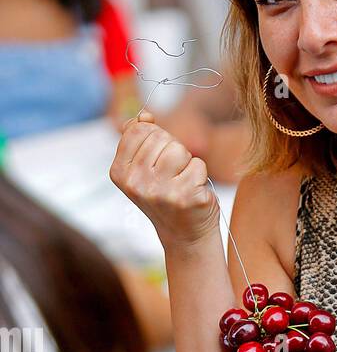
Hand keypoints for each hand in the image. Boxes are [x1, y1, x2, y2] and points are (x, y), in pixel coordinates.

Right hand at [109, 110, 220, 249]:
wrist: (185, 236)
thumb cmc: (166, 196)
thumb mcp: (143, 168)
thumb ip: (139, 139)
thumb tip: (145, 116)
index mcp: (120, 172)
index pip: (139, 129)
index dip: (155, 139)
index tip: (157, 160)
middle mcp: (136, 183)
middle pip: (161, 137)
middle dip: (172, 150)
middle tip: (172, 176)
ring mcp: (160, 191)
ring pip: (180, 149)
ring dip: (187, 162)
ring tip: (183, 182)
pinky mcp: (185, 197)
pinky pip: (198, 164)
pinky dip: (201, 175)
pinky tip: (193, 192)